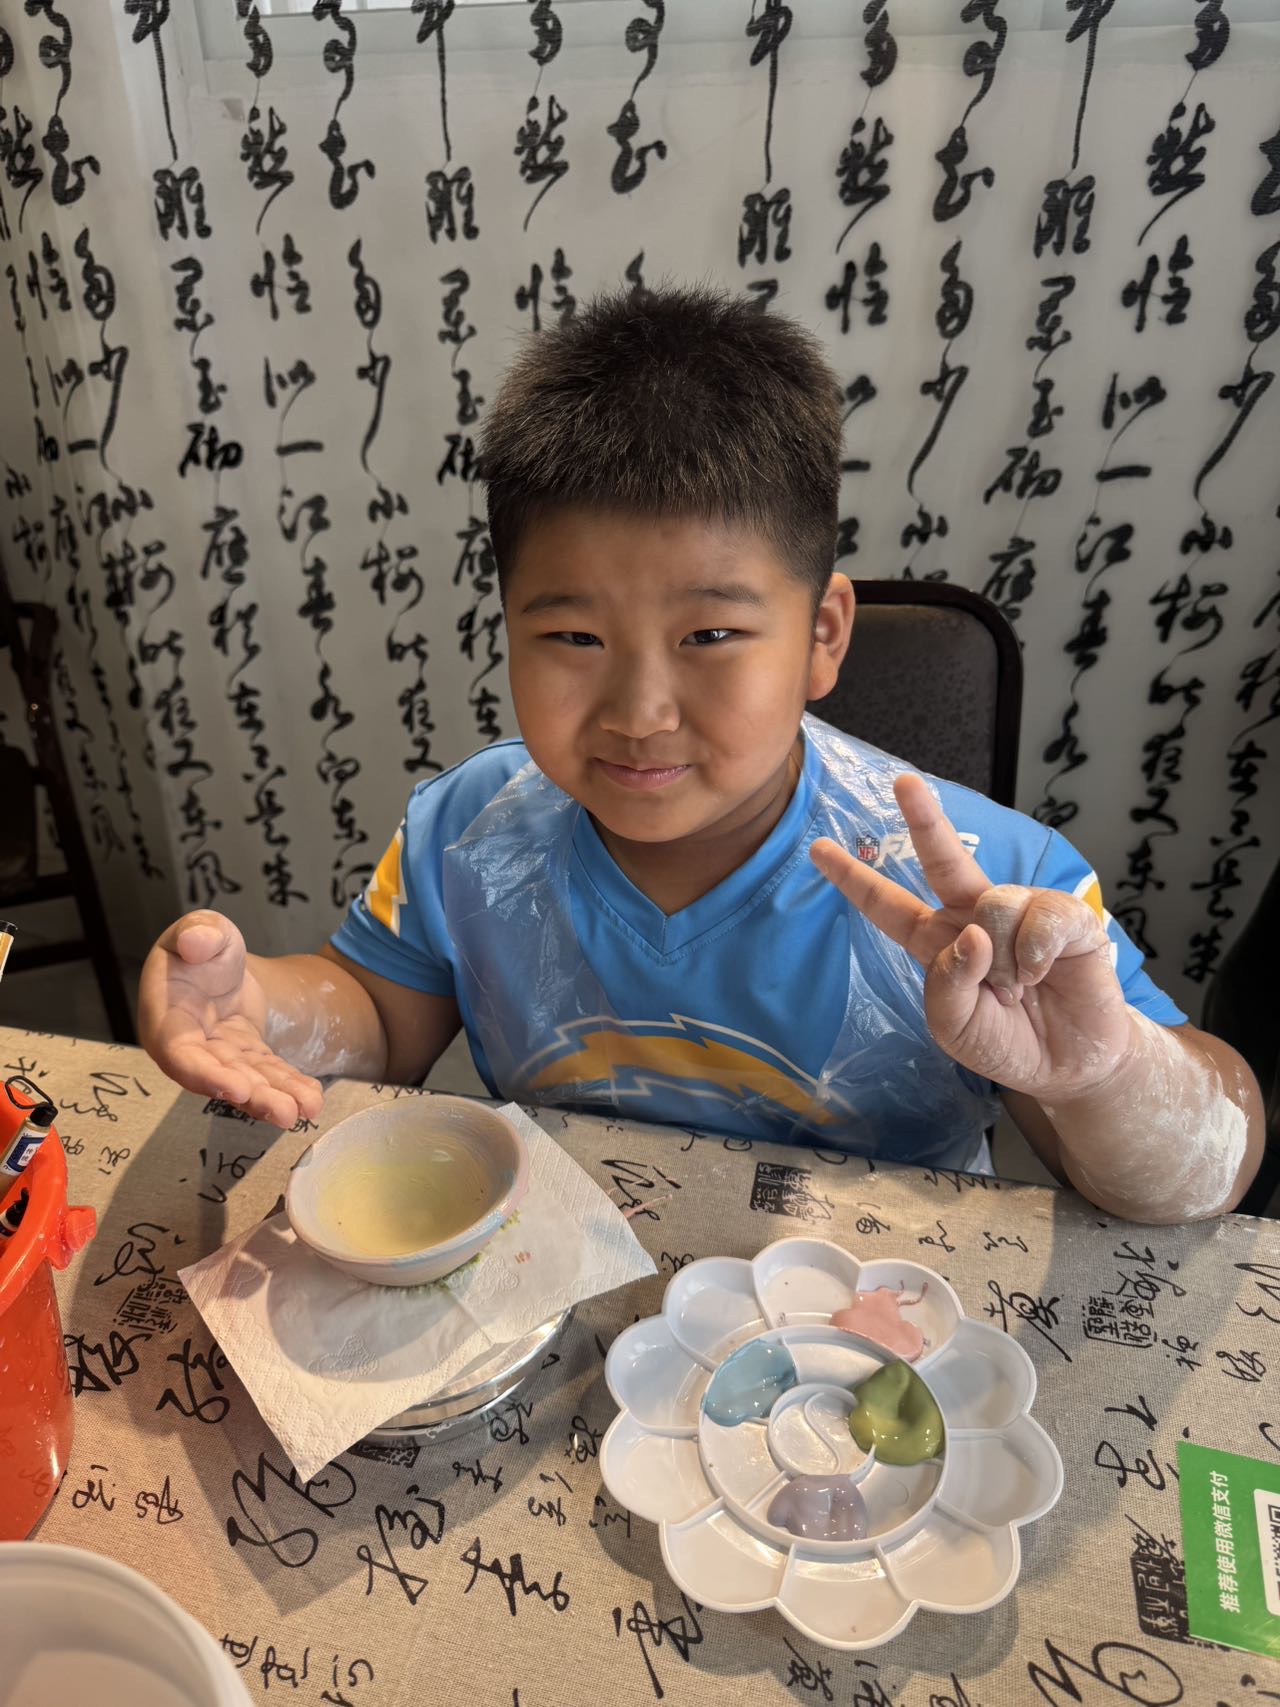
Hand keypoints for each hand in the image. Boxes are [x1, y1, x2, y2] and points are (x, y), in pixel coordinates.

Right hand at [137, 910, 323, 1127]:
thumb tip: (196, 943)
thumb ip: (197, 932)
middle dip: (252, 1096)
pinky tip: (311, 1098)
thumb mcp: (200, 927)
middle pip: (218, 1078)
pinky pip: (267, 1073)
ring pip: (247, 1081)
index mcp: (167, 1017)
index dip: (206, 1075)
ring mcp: (219, 1054)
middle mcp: (189, 1045)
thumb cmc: (201, 944)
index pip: (181, 1054)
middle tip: (283, 1111)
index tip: (237, 1088)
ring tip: (306, 1109)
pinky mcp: (244, 1056)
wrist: (218, 958)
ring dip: (275, 1097)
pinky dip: (289, 1084)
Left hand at [810, 775, 1134, 1100]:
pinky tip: (1043, 973)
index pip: (888, 906)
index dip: (855, 878)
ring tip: (1018, 989)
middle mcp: (973, 915)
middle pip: (943, 858)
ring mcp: (1019, 911)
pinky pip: (1041, 917)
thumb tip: (973, 934)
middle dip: (924, 818)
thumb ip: (949, 986)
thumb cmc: (1004, 1042)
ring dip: (1004, 962)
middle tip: (903, 784)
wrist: (1068, 1063)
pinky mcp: (1065, 916)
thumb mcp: (955, 1027)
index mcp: (936, 940)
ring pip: (995, 906)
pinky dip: (1037, 952)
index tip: (818, 849)